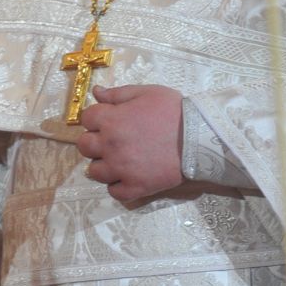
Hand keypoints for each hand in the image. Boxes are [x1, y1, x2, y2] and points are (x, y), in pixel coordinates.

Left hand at [74, 84, 182, 202]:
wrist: (201, 138)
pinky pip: (114, 192)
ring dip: (103, 166)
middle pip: (84, 146)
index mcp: (110, 120)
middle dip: (94, 142)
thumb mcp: (146, 92)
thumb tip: (96, 92)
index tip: (107, 120)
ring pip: (95, 172)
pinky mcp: (136, 187)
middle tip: (111, 141)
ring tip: (119, 161)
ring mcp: (122, 169)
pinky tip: (127, 177)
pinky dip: (118, 186)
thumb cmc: (174, 111)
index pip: (86, 119)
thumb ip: (118, 93)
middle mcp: (110, 145)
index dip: (95, 118)